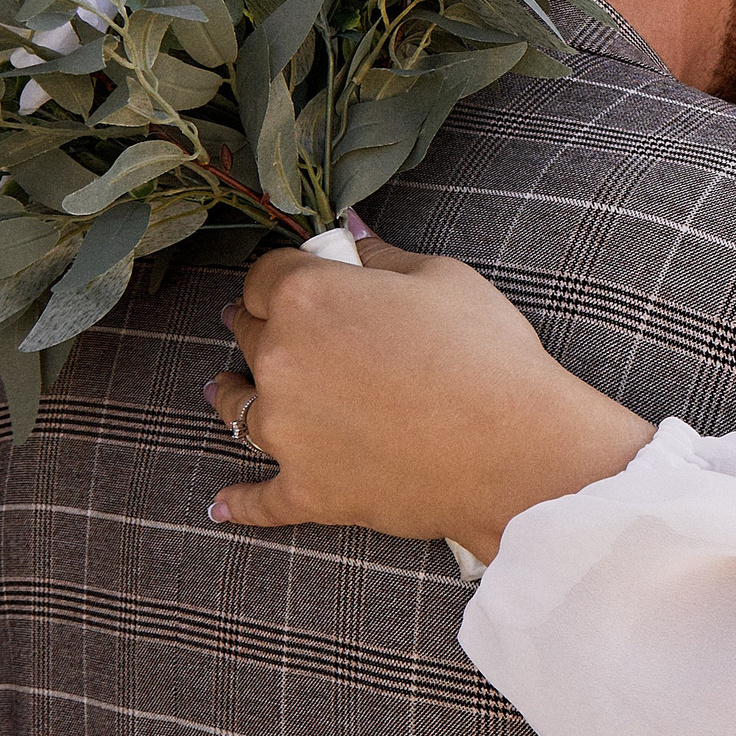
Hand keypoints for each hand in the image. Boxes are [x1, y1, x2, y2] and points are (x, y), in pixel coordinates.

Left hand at [206, 234, 654, 561]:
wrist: (515, 450)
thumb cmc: (486, 353)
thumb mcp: (443, 279)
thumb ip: (381, 256)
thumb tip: (350, 230)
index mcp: (308, 297)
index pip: (267, 272)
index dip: (284, 270)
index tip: (296, 274)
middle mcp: (280, 361)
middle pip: (248, 333)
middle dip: (256, 322)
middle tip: (255, 321)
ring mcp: (287, 431)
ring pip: (236, 407)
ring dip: (227, 394)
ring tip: (220, 389)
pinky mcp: (306, 490)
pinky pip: (257, 500)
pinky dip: (237, 502)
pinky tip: (220, 505)